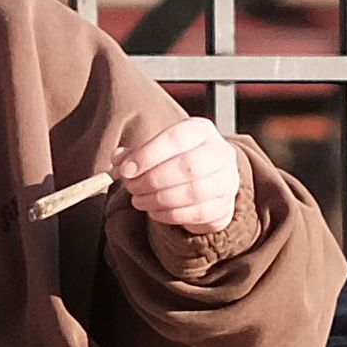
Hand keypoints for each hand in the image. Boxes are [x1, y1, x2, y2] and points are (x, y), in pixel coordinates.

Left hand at [109, 113, 246, 237]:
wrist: (208, 183)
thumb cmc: (176, 162)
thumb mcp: (156, 150)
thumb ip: (135, 154)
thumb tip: (118, 160)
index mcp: (201, 130)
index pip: (176, 138)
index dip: (148, 155)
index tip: (126, 170)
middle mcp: (220, 152)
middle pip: (188, 166)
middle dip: (153, 180)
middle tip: (132, 188)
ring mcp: (227, 180)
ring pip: (194, 192)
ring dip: (159, 199)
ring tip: (139, 201)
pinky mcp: (225, 206)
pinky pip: (198, 213)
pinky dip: (171, 215)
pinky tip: (154, 212)